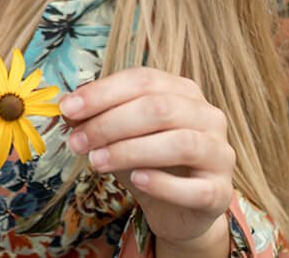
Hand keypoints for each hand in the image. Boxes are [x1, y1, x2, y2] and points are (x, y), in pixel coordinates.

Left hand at [59, 67, 234, 245]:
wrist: (179, 209)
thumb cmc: (149, 164)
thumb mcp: (119, 137)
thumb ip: (97, 118)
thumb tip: (67, 108)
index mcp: (184, 92)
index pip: (144, 80)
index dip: (104, 92)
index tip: (68, 109)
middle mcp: (208, 116)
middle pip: (160, 109)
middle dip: (110, 124)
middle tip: (77, 143)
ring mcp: (220, 153)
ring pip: (180, 143)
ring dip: (131, 151)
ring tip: (96, 162)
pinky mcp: (220, 191)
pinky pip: (195, 187)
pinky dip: (163, 183)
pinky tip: (136, 180)